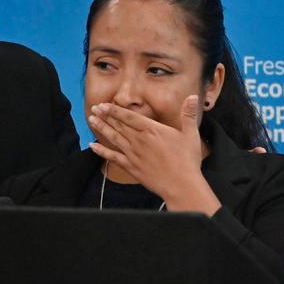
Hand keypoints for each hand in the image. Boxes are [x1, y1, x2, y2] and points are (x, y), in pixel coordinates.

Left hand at [87, 96, 221, 215]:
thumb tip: (193, 97)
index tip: (103, 105)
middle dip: (105, 116)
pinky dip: (102, 151)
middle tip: (94, 108)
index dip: (114, 110)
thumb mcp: (191, 134)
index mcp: (152, 130)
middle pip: (118, 125)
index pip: (129, 117)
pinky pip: (113, 157)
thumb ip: (189, 114)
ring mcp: (133, 154)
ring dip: (101, 128)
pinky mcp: (131, 167)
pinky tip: (92, 146)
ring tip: (91, 120)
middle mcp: (139, 140)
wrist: (181, 185)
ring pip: (113, 138)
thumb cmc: (187, 160)